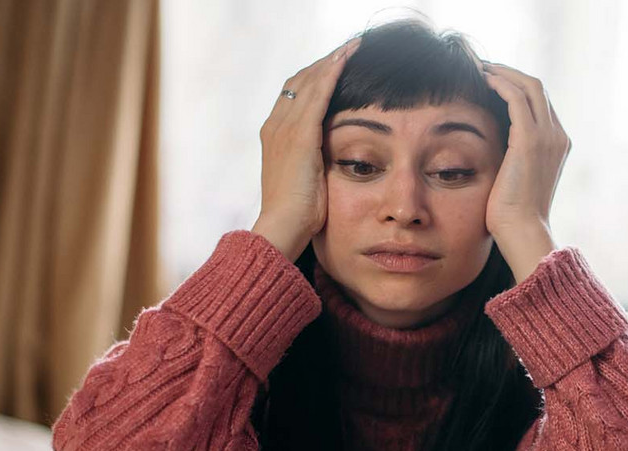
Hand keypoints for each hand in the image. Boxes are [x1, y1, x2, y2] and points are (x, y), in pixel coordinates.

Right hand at [251, 37, 360, 260]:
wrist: (283, 227)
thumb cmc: (298, 213)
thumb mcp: (306, 179)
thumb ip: (315, 161)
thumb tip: (331, 157)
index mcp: (275, 134)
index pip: (294, 94)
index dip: (315, 77)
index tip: (336, 66)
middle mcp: (275, 125)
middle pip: (300, 80)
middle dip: (325, 63)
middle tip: (349, 49)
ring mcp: (285, 128)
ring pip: (309, 81)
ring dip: (332, 61)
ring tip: (353, 46)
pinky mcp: (300, 135)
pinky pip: (317, 95)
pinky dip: (331, 74)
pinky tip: (346, 60)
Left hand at [479, 60, 570, 281]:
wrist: (523, 231)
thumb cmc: (513, 215)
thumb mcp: (516, 180)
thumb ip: (513, 159)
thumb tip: (493, 151)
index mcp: (558, 145)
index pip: (540, 103)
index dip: (517, 87)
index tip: (493, 82)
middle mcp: (558, 136)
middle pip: (538, 88)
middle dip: (510, 73)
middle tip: (484, 68)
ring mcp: (547, 136)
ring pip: (529, 86)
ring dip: (503, 72)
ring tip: (480, 68)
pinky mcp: (529, 139)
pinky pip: (516, 97)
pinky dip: (500, 83)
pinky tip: (483, 80)